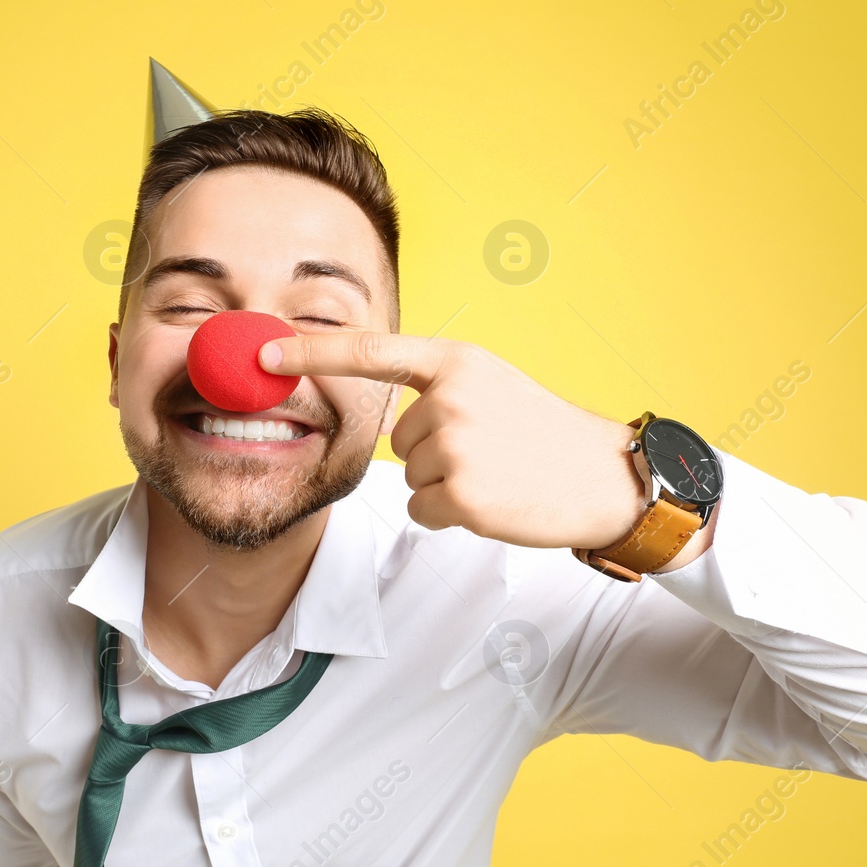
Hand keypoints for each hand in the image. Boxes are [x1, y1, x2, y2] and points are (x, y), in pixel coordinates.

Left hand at [260, 331, 661, 552]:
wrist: (604, 476)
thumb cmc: (543, 433)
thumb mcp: (490, 384)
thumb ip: (435, 387)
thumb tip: (383, 416)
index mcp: (456, 361)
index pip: (369, 352)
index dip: (309, 352)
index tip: (261, 351)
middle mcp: (452, 396)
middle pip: (396, 438)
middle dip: (432, 453)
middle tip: (489, 452)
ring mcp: (458, 444)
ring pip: (409, 476)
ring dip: (444, 485)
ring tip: (496, 474)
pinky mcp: (465, 492)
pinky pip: (423, 510)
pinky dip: (450, 515)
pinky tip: (493, 501)